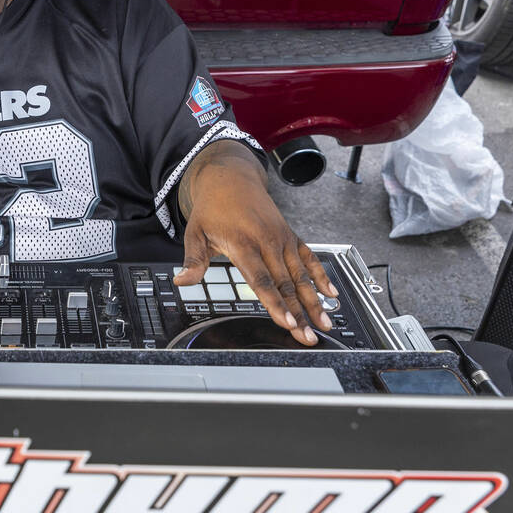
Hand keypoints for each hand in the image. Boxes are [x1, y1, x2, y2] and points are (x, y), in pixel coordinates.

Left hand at [173, 144, 336, 346]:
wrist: (230, 177)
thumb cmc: (212, 207)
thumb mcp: (195, 232)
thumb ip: (193, 260)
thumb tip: (181, 281)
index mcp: (243, 243)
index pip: (262, 281)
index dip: (276, 304)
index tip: (287, 323)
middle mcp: (267, 241)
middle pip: (286, 284)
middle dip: (300, 313)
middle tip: (310, 336)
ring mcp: (282, 238)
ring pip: (301, 275)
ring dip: (315, 301)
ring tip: (325, 323)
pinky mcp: (290, 235)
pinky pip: (310, 258)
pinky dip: (321, 276)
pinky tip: (331, 294)